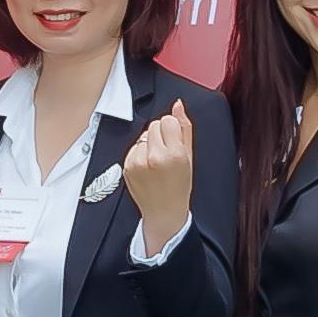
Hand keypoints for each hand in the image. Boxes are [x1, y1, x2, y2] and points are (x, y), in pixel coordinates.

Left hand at [120, 102, 195, 242]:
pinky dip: (140, 153)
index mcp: (174, 154)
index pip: (167, 120)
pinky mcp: (127, 166)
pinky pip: (133, 147)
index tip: (175, 142)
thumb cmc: (180, 186)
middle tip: (167, 153)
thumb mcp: (190, 157)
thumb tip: (178, 104)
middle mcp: (154, 157)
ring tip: (157, 162)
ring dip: (149, 144)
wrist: (164, 212)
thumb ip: (185, 128)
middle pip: (154, 125)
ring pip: (142, 135)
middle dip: (161, 135)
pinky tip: (148, 167)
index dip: (172, 130)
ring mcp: (138, 162)